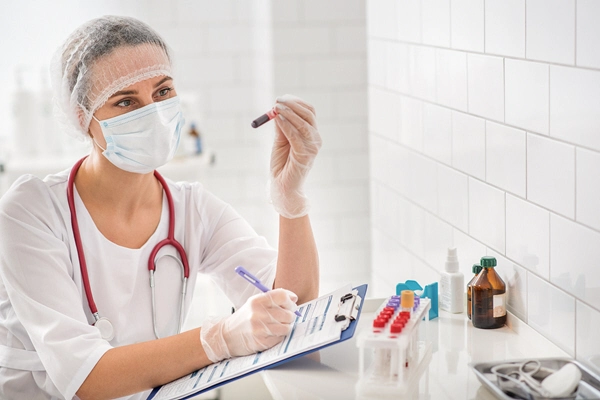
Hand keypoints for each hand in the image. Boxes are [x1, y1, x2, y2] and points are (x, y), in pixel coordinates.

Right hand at [200, 289, 297, 361]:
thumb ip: (273, 299)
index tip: (291, 304)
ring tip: (279, 325)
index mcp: (256, 301)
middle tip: (286, 317)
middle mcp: (258, 314)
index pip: (281, 296)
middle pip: (287, 313)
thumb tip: (294, 298)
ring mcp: (259, 329)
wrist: (227, 336)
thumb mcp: (255, 303)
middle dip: (290, 315)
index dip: (290, 301)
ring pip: (286, 327)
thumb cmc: (244, 318)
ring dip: (286, 327)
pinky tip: (272, 333)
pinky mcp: (261, 342)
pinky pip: (280, 338)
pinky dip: (279, 336)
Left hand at [270, 94, 321, 218]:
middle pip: (308, 115)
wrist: (282, 186)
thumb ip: (281, 127)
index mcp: (311, 134)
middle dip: (292, 105)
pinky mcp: (305, 155)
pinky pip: (296, 136)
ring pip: (303, 123)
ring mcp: (312, 148)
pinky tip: (277, 119)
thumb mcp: (280, 141)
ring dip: (289, 113)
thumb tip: (277, 109)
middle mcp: (315, 139)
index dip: (296, 102)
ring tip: (276, 108)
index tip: (281, 98)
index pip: (309, 112)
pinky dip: (286, 125)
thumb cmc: (282, 164)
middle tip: (278, 100)